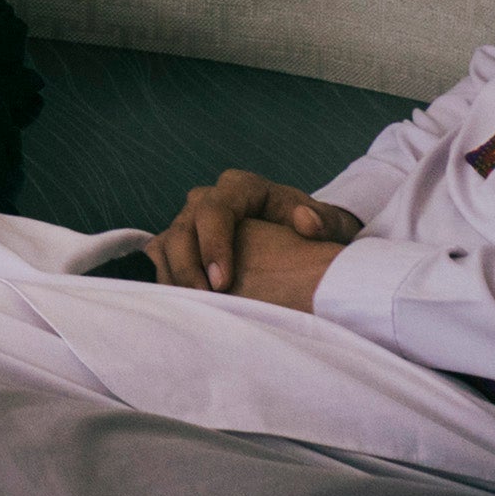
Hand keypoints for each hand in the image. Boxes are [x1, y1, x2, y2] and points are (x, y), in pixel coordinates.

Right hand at [149, 168, 357, 297]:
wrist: (303, 237)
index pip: (215, 209)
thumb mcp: (330, 224)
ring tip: (191, 308)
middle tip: (204, 300)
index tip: (222, 282)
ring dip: (174, 276)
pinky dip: (169, 280)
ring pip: (167, 241)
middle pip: (184, 225)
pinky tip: (183, 306)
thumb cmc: (316, 231)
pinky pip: (164, 256)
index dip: (213, 244)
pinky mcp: (187, 241)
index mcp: (242, 188)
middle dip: (188, 265)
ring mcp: (194, 219)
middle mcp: (212, 198)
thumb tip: (305, 221)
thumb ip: (325, 221)